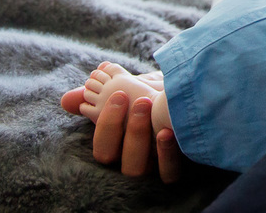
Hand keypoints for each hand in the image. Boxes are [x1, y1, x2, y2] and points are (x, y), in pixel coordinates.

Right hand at [60, 81, 185, 181]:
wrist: (197, 93)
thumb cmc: (159, 95)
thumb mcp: (132, 92)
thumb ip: (101, 96)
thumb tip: (68, 100)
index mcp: (122, 145)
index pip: (103, 151)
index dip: (107, 126)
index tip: (118, 93)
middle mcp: (138, 160)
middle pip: (122, 163)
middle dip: (125, 131)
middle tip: (137, 99)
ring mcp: (158, 165)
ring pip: (139, 170)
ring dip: (140, 139)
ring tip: (149, 107)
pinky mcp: (182, 165)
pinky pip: (169, 173)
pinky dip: (167, 155)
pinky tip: (168, 131)